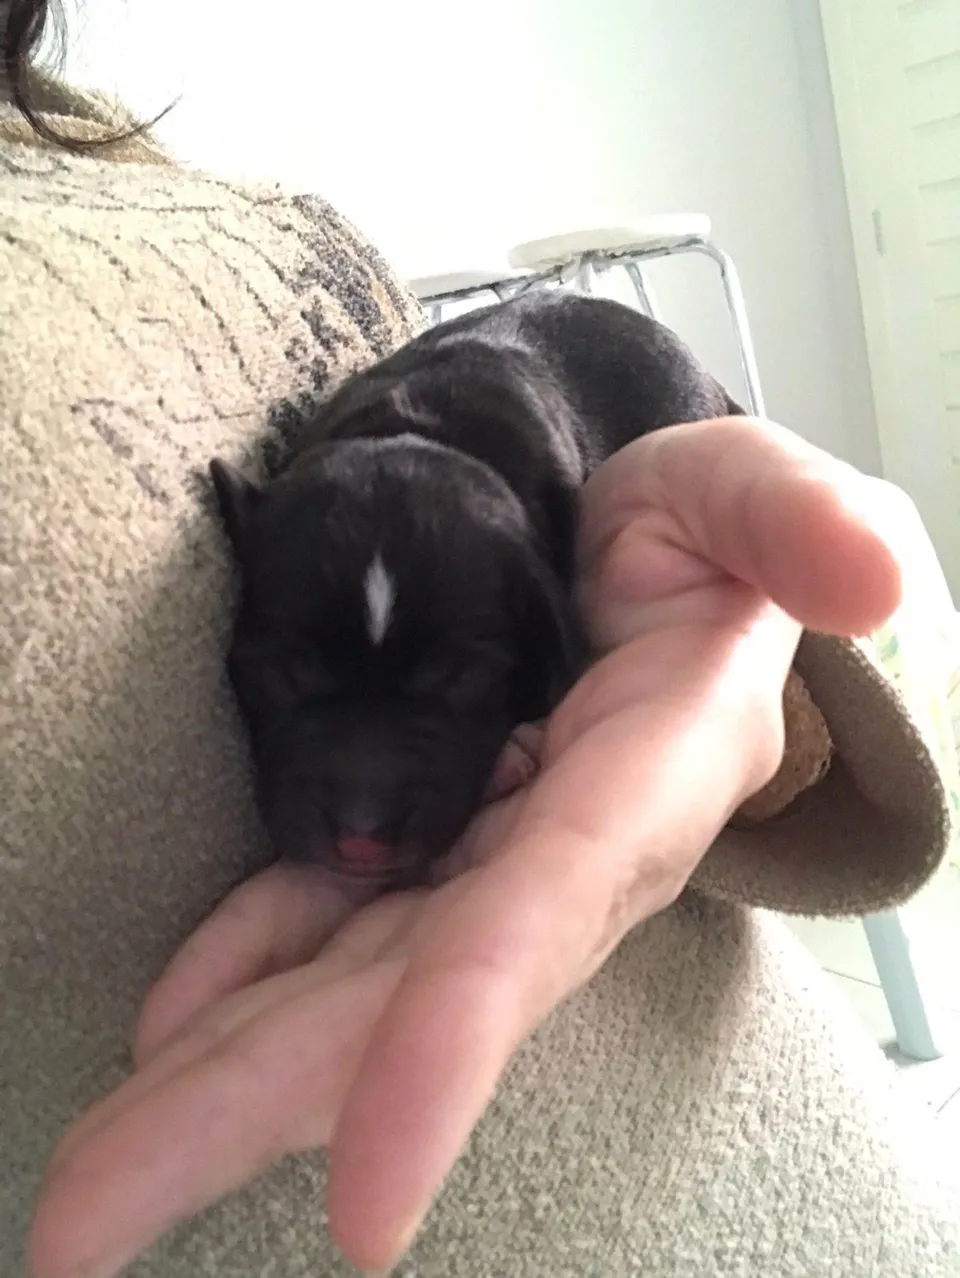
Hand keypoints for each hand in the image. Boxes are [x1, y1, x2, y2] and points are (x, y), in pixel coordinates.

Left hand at [29, 417, 907, 1277]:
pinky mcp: (442, 825)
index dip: (454, 1042)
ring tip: (94, 1179)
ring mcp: (493, 851)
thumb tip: (867, 571)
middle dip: (256, 1109)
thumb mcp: (752, 498)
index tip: (363, 1202)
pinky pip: (336, 909)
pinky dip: (248, 964)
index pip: (545, 917)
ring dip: (220, 1071)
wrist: (654, 556)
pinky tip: (172, 1023)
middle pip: (405, 999)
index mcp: (651, 774)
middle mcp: (566, 852)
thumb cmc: (705, 535)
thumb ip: (794, 522)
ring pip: (352, 981)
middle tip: (84, 1229)